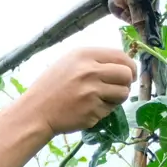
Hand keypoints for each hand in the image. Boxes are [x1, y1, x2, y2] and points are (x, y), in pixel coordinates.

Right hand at [18, 47, 133, 135]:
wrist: (36, 111)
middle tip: (119, 88)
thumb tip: (123, 64)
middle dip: (127, 82)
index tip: (129, 74)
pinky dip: (103, 110)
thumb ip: (94, 61)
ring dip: (117, 98)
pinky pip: (110, 109)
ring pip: (123, 93)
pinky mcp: (93, 111)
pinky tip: (88, 108)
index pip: (121, 56)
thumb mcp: (69, 62)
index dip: (130, 66)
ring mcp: (92, 92)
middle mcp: (90, 71)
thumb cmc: (52, 86)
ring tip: (101, 98)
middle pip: (126, 74)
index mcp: (84, 55)